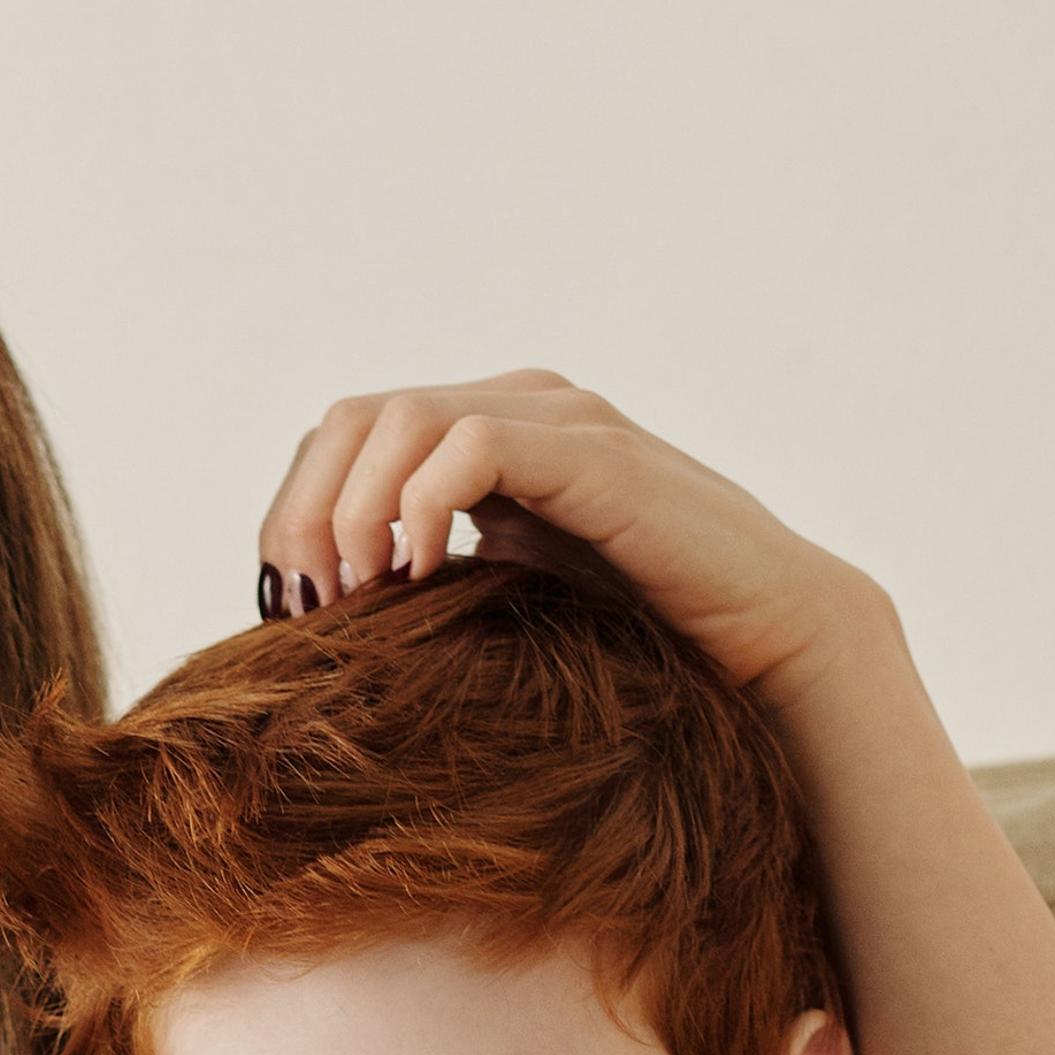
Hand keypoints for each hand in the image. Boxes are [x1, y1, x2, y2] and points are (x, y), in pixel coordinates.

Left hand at [258, 376, 904, 715]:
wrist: (763, 647)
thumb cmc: (636, 641)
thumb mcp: (500, 603)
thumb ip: (429, 581)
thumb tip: (325, 621)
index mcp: (482, 433)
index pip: (342, 436)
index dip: (295, 512)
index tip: (291, 607)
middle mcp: (515, 407)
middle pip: (351, 418)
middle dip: (306, 513)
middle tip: (308, 606)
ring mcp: (557, 421)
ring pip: (398, 418)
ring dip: (353, 511)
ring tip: (356, 594)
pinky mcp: (593, 454)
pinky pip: (470, 445)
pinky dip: (421, 508)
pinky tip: (419, 578)